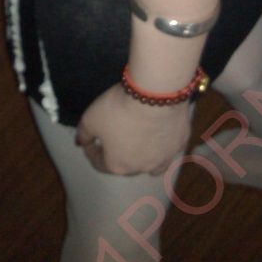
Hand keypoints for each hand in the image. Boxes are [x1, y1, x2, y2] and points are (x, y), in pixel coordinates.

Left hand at [75, 83, 192, 175]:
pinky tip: (160, 130)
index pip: (99, 163)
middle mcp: (142, 167)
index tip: (89, 139)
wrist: (156, 94)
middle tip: (114, 138)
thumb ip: (83, 133)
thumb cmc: (119, 109)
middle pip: (126, 166)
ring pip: (153, 165)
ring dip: (144, 157)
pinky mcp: (180, 142)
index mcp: (117, 165)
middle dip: (118, 154)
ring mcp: (164, 157)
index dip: (91, 150)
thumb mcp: (91, 118)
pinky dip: (163, 143)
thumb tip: (80, 142)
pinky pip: (169, 148)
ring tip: (140, 143)